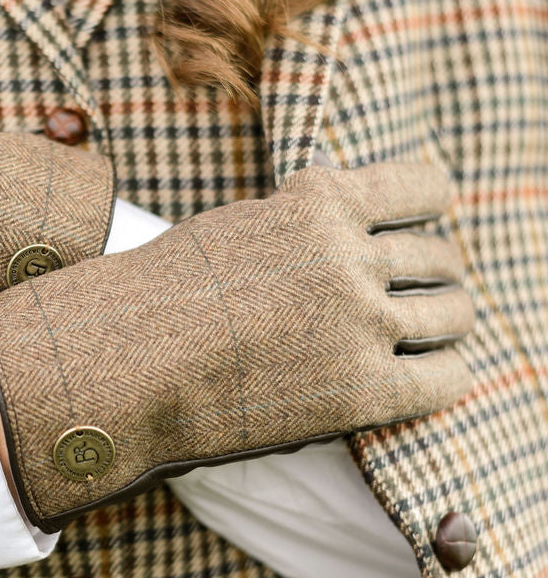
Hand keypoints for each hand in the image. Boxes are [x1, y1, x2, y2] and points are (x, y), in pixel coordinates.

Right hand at [0, 160, 475, 529]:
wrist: (123, 365)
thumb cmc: (163, 296)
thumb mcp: (238, 226)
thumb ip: (302, 220)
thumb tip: (353, 226)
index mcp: (320, 200)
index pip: (424, 187)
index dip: (429, 208)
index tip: (420, 225)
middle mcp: (349, 255)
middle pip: (440, 256)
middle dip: (436, 273)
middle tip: (420, 292)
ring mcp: (360, 322)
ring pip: (453, 312)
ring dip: (447, 321)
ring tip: (431, 334)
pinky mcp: (362, 390)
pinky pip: (446, 379)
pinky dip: (446, 375)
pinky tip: (429, 377)